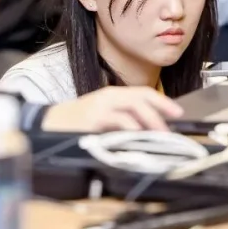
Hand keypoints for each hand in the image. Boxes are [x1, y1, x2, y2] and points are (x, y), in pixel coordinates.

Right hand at [42, 86, 183, 131]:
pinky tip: (138, 135)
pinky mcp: (93, 120)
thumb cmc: (77, 121)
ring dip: (149, 121)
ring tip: (159, 134)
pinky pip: (117, 121)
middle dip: (160, 111)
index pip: (143, 93)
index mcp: (112, 94)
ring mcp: (100, 108)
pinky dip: (130, 128)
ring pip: (132, 108)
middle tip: (171, 127)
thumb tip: (149, 127)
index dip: (162, 101)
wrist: (50, 124)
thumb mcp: (102, 113)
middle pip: (141, 98)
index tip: (178, 112)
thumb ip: (123, 116)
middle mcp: (108, 97)